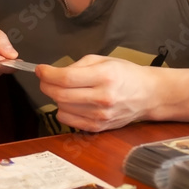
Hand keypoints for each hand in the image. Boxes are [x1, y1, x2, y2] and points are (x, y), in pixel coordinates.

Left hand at [37, 54, 154, 131]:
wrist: (148, 94)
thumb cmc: (125, 75)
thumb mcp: (102, 60)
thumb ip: (77, 65)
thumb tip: (53, 72)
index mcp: (104, 76)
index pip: (66, 78)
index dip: (47, 74)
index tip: (40, 69)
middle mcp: (103, 97)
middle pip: (60, 95)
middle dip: (46, 85)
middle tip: (46, 79)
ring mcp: (101, 115)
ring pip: (61, 108)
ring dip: (56, 98)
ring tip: (64, 90)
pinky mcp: (98, 127)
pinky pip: (68, 121)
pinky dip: (63, 111)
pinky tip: (72, 102)